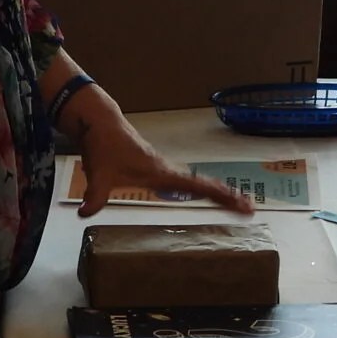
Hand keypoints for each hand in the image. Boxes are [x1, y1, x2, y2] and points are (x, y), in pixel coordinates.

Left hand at [75, 109, 256, 217]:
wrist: (100, 123)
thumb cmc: (103, 147)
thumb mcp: (98, 174)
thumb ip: (95, 195)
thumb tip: (86, 214)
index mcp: (160, 172)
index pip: (196, 186)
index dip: (219, 196)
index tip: (241, 204)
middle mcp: (167, 170)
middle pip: (204, 184)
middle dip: (227, 196)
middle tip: (250, 208)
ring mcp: (163, 168)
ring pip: (196, 182)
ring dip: (217, 192)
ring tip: (236, 203)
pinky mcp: (155, 168)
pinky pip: (185, 180)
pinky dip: (201, 188)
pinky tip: (203, 195)